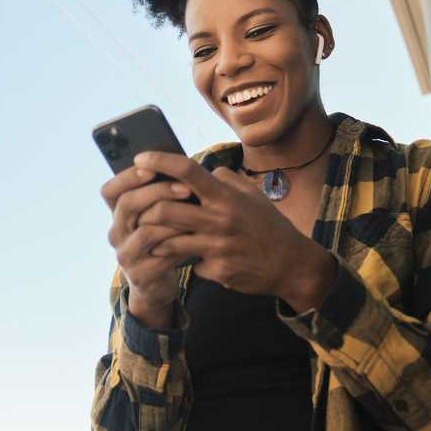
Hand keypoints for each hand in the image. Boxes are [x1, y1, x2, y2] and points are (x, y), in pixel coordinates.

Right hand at [100, 165, 195, 324]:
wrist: (158, 285)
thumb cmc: (163, 241)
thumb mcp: (158, 217)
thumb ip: (160, 196)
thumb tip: (179, 166)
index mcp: (118, 215)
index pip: (110, 191)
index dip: (127, 177)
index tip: (152, 166)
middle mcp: (116, 233)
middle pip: (127, 204)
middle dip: (158, 192)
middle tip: (186, 188)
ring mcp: (125, 255)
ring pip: (146, 231)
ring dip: (173, 220)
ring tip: (196, 214)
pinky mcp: (139, 275)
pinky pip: (161, 255)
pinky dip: (180, 245)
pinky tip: (196, 239)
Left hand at [131, 151, 334, 307]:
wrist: (292, 265)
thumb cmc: (269, 226)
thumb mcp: (253, 195)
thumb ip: (226, 181)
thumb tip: (205, 169)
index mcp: (227, 197)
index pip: (188, 171)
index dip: (160, 162)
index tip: (140, 159)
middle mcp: (220, 220)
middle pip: (165, 210)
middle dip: (145, 211)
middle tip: (138, 212)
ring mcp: (218, 248)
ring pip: (170, 242)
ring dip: (156, 240)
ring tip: (152, 239)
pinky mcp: (218, 271)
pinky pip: (190, 264)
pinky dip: (187, 262)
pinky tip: (190, 261)